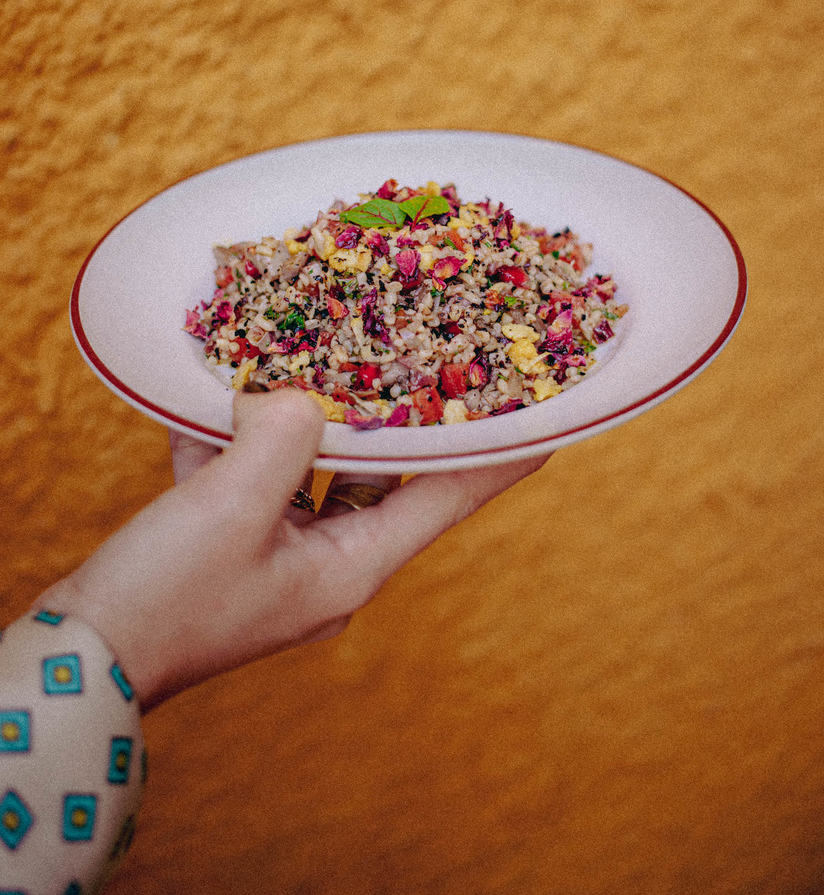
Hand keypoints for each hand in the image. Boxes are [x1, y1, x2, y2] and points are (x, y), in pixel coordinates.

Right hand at [34, 390, 546, 711]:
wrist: (81, 659)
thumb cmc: (164, 598)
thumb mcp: (230, 506)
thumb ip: (285, 437)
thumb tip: (299, 399)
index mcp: (352, 566)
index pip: (448, 498)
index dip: (499, 457)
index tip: (549, 421)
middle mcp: (330, 563)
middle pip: (386, 476)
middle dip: (397, 415)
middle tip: (430, 356)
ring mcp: (283, 556)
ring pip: (318, 471)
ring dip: (310, 420)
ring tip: (323, 360)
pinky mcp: (236, 546)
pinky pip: (258, 480)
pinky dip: (244, 441)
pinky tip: (224, 397)